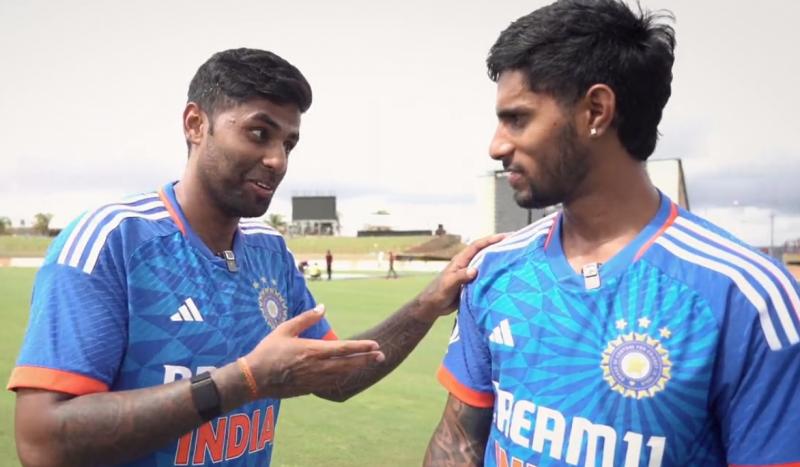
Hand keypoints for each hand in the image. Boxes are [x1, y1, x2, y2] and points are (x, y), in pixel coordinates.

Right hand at [243, 305, 383, 398]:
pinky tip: (347, 374)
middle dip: (366, 359)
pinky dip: (342, 378)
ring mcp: (314, 380)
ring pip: (341, 374)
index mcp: (312, 350)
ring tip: (368, 364)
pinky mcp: (309, 388)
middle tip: (382, 356)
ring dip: (356, 369)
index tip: (375, 345)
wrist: (254, 378)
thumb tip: (322, 307)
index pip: (343, 348)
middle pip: (348, 363)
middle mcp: (317, 367)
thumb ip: (306, 318)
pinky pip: (331, 383)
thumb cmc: (268, 351)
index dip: (361, 347)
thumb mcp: (285, 329)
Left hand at [413, 233, 507, 322]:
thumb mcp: (449, 284)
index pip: (478, 246)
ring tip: (514, 255)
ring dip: (498, 258)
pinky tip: (505, 273)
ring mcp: (470, 272)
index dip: (491, 240)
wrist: (433, 305)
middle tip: (515, 242)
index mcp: (461, 260)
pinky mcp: (473, 282)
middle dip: (498, 245)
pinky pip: (486, 274)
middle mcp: (467, 263)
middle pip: (485, 251)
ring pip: (487, 262)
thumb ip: (461, 276)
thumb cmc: (438, 292)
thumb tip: (475, 270)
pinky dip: (495, 272)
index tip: (506, 236)